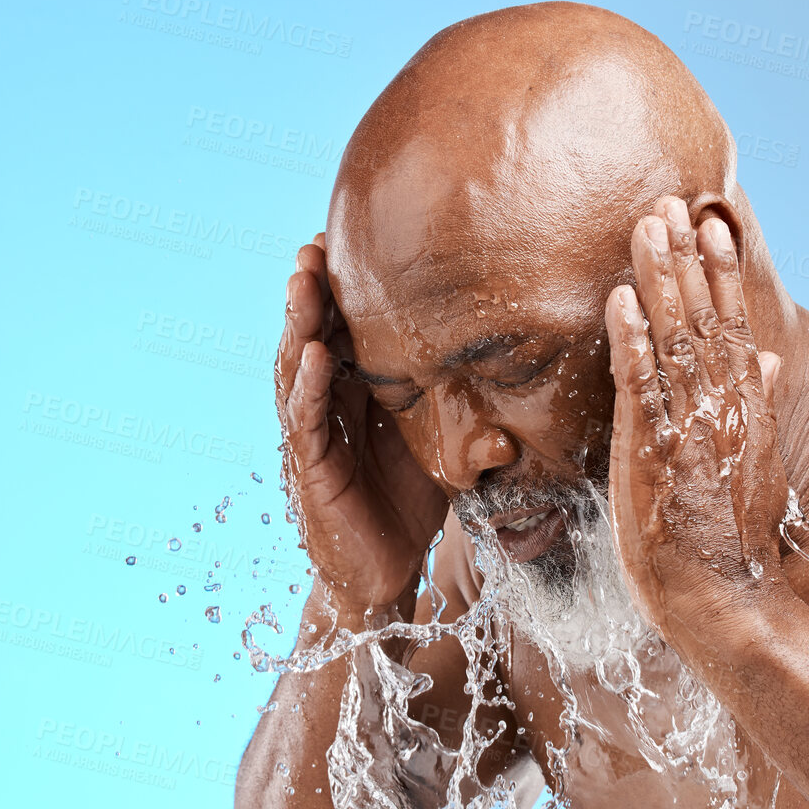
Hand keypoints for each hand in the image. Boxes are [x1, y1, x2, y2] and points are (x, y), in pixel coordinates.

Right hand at [275, 234, 447, 615]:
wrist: (386, 571)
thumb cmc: (409, 503)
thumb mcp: (439, 436)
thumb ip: (456, 394)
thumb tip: (511, 353)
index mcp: (353, 390)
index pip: (343, 326)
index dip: (344, 286)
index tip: (352, 236)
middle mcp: (326, 403)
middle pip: (312, 333)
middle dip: (313, 287)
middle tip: (317, 240)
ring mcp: (313, 434)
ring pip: (297, 367)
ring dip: (298, 322)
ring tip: (303, 277)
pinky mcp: (310, 469)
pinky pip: (305, 421)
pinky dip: (307, 386)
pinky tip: (313, 354)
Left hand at [603, 198, 786, 638]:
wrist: (727, 603)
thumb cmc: (732, 546)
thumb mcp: (758, 472)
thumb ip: (759, 411)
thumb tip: (768, 361)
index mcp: (744, 412)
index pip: (732, 327)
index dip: (720, 273)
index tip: (710, 222)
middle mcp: (721, 412)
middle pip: (703, 321)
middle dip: (685, 259)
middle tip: (667, 202)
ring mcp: (689, 431)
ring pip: (674, 342)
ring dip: (660, 281)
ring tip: (646, 225)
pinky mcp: (654, 456)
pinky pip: (641, 389)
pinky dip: (631, 342)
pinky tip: (620, 300)